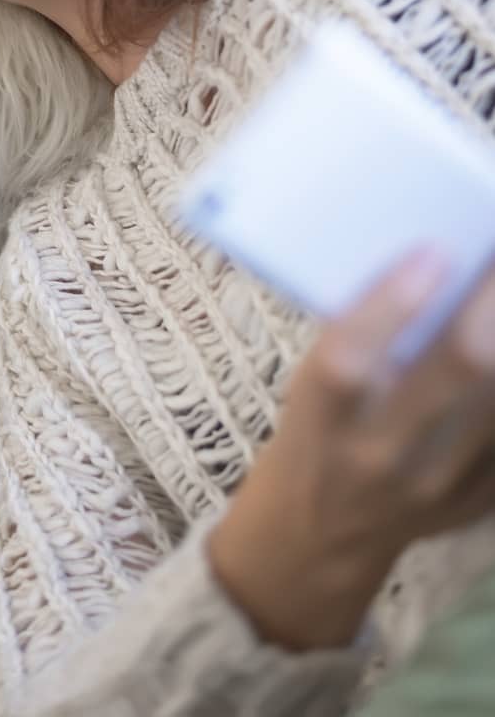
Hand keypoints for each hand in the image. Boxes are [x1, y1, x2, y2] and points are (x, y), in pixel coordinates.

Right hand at [208, 249, 494, 652]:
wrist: (319, 535)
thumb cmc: (314, 431)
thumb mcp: (309, 386)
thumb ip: (359, 339)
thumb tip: (430, 261)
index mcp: (321, 418)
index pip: (352, 357)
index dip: (392, 303)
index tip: (434, 250)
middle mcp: (379, 457)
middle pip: (457, 372)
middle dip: (489, 304)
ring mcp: (438, 487)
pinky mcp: (478, 502)